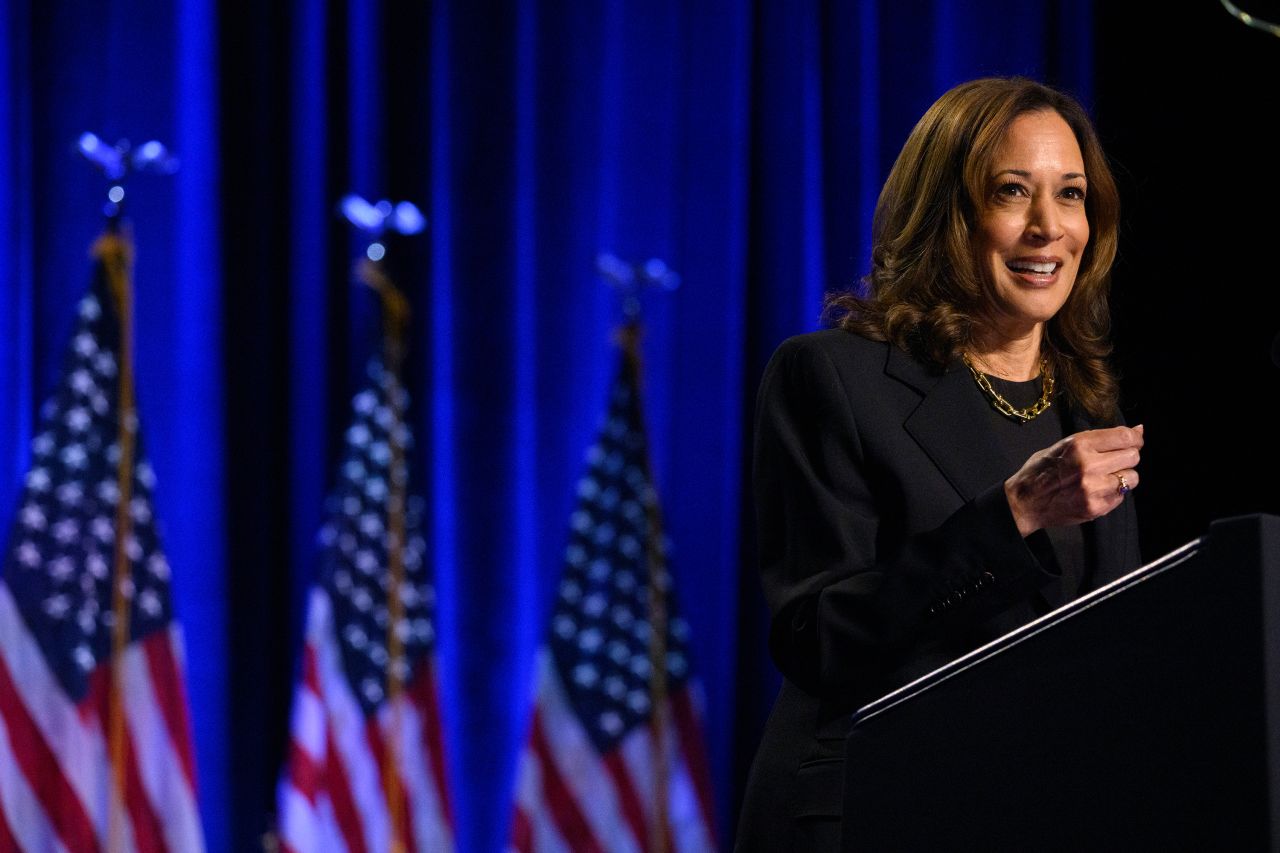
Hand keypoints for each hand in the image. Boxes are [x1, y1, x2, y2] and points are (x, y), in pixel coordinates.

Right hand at [1005, 424, 1142, 535]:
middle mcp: (1089, 465)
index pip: (1125, 437)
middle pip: (1133, 456)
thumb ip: (1099, 439)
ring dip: (1123, 477)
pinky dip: (1113, 493)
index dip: (1134, 438)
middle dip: (1127, 457)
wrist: (1024, 502)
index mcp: (1079, 444)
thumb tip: (1138, 431)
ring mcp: (1093, 488)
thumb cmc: (1041, 471)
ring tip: (1104, 478)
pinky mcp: (1096, 507)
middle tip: (1114, 461)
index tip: (1133, 441)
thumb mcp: (1064, 445)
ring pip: (1132, 478)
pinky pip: (1121, 496)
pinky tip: (1096, 491)